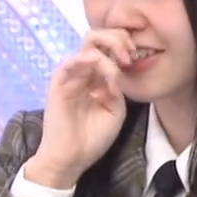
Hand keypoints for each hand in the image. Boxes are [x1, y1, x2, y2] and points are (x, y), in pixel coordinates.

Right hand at [26, 29, 135, 189]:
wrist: (72, 158)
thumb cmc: (94, 137)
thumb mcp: (115, 110)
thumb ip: (117, 88)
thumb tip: (119, 69)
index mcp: (99, 77)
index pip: (110, 48)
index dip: (126, 45)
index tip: (137, 56)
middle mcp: (85, 72)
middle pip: (97, 38)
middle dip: (117, 38)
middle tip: (130, 52)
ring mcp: (72, 76)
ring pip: (87, 44)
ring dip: (107, 46)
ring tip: (121, 60)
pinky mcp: (59, 84)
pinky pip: (69, 62)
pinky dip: (87, 59)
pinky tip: (101, 66)